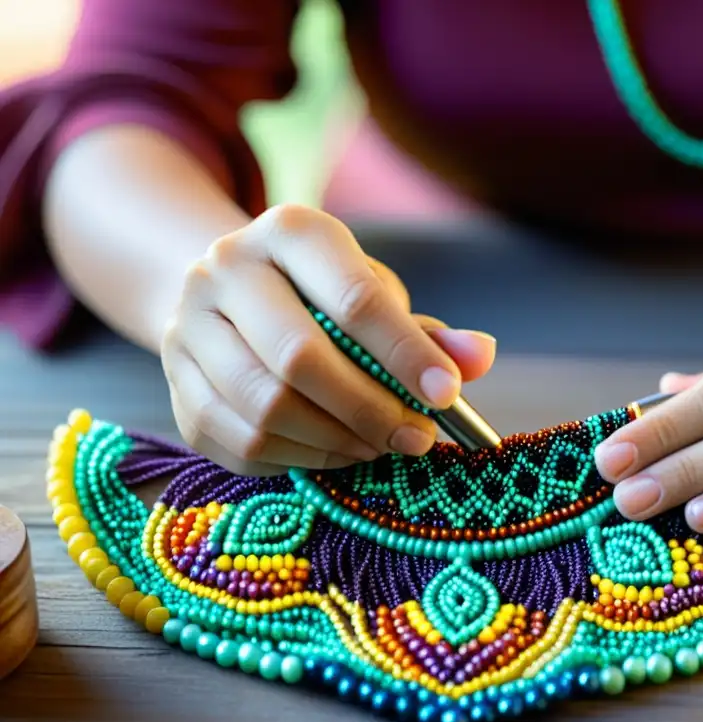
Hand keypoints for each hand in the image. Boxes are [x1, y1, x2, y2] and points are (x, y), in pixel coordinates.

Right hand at [161, 204, 495, 475]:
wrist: (226, 293)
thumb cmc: (320, 295)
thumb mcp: (374, 292)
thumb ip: (427, 331)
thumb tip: (478, 357)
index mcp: (290, 232)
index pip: (352, 297)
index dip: (405, 353)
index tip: (447, 395)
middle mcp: (226, 269)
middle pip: (299, 358)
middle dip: (370, 409)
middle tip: (416, 438)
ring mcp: (188, 327)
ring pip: (265, 407)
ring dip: (335, 441)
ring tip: (378, 446)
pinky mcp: (176, 384)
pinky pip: (240, 442)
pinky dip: (298, 459)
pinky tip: (335, 453)